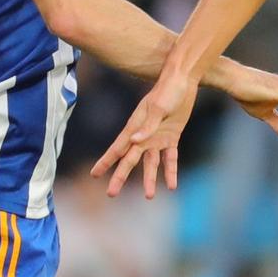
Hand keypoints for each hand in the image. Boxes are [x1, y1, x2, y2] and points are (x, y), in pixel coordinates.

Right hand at [93, 68, 196, 199]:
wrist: (182, 80)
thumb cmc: (167, 91)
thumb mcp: (158, 108)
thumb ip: (148, 126)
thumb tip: (134, 142)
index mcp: (135, 128)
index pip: (117, 148)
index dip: (106, 162)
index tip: (94, 174)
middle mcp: (143, 135)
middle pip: (129, 160)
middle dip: (120, 177)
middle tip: (111, 194)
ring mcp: (157, 137)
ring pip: (151, 163)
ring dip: (150, 179)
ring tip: (149, 196)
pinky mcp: (171, 137)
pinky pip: (170, 158)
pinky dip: (171, 170)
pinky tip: (172, 185)